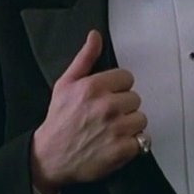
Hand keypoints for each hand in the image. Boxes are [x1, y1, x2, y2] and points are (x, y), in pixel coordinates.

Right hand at [30, 30, 147, 193]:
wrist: (50, 158)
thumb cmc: (59, 121)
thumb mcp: (65, 84)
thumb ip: (85, 58)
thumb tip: (95, 36)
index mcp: (94, 87)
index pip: (127, 78)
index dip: (117, 88)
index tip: (106, 96)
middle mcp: (107, 106)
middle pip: (135, 98)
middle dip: (123, 106)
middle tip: (106, 116)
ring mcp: (116, 129)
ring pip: (141, 118)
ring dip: (130, 125)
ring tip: (111, 130)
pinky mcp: (122, 149)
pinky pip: (142, 140)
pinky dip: (132, 144)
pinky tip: (116, 143)